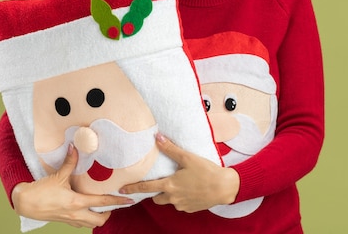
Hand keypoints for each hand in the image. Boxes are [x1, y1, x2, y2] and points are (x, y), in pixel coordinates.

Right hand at [11, 145, 133, 227]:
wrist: (25, 204)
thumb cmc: (41, 191)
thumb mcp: (57, 176)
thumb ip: (69, 162)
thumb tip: (74, 147)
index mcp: (77, 202)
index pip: (102, 202)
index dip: (117, 201)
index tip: (129, 200)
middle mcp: (76, 214)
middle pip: (100, 220)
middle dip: (109, 213)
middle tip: (112, 203)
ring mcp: (70, 219)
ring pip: (91, 223)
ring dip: (98, 216)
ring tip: (101, 205)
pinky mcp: (64, 221)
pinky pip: (81, 223)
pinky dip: (87, 217)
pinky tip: (86, 207)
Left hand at [119, 133, 239, 212]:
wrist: (224, 187)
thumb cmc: (206, 171)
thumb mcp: (187, 157)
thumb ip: (170, 148)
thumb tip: (157, 137)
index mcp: (169, 185)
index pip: (145, 188)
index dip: (133, 188)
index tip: (122, 189)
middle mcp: (173, 198)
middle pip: (156, 198)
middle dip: (155, 192)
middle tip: (158, 184)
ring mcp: (182, 205)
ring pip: (169, 201)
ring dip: (169, 194)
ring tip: (178, 184)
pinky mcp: (190, 209)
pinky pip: (181, 204)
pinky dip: (182, 198)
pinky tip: (189, 189)